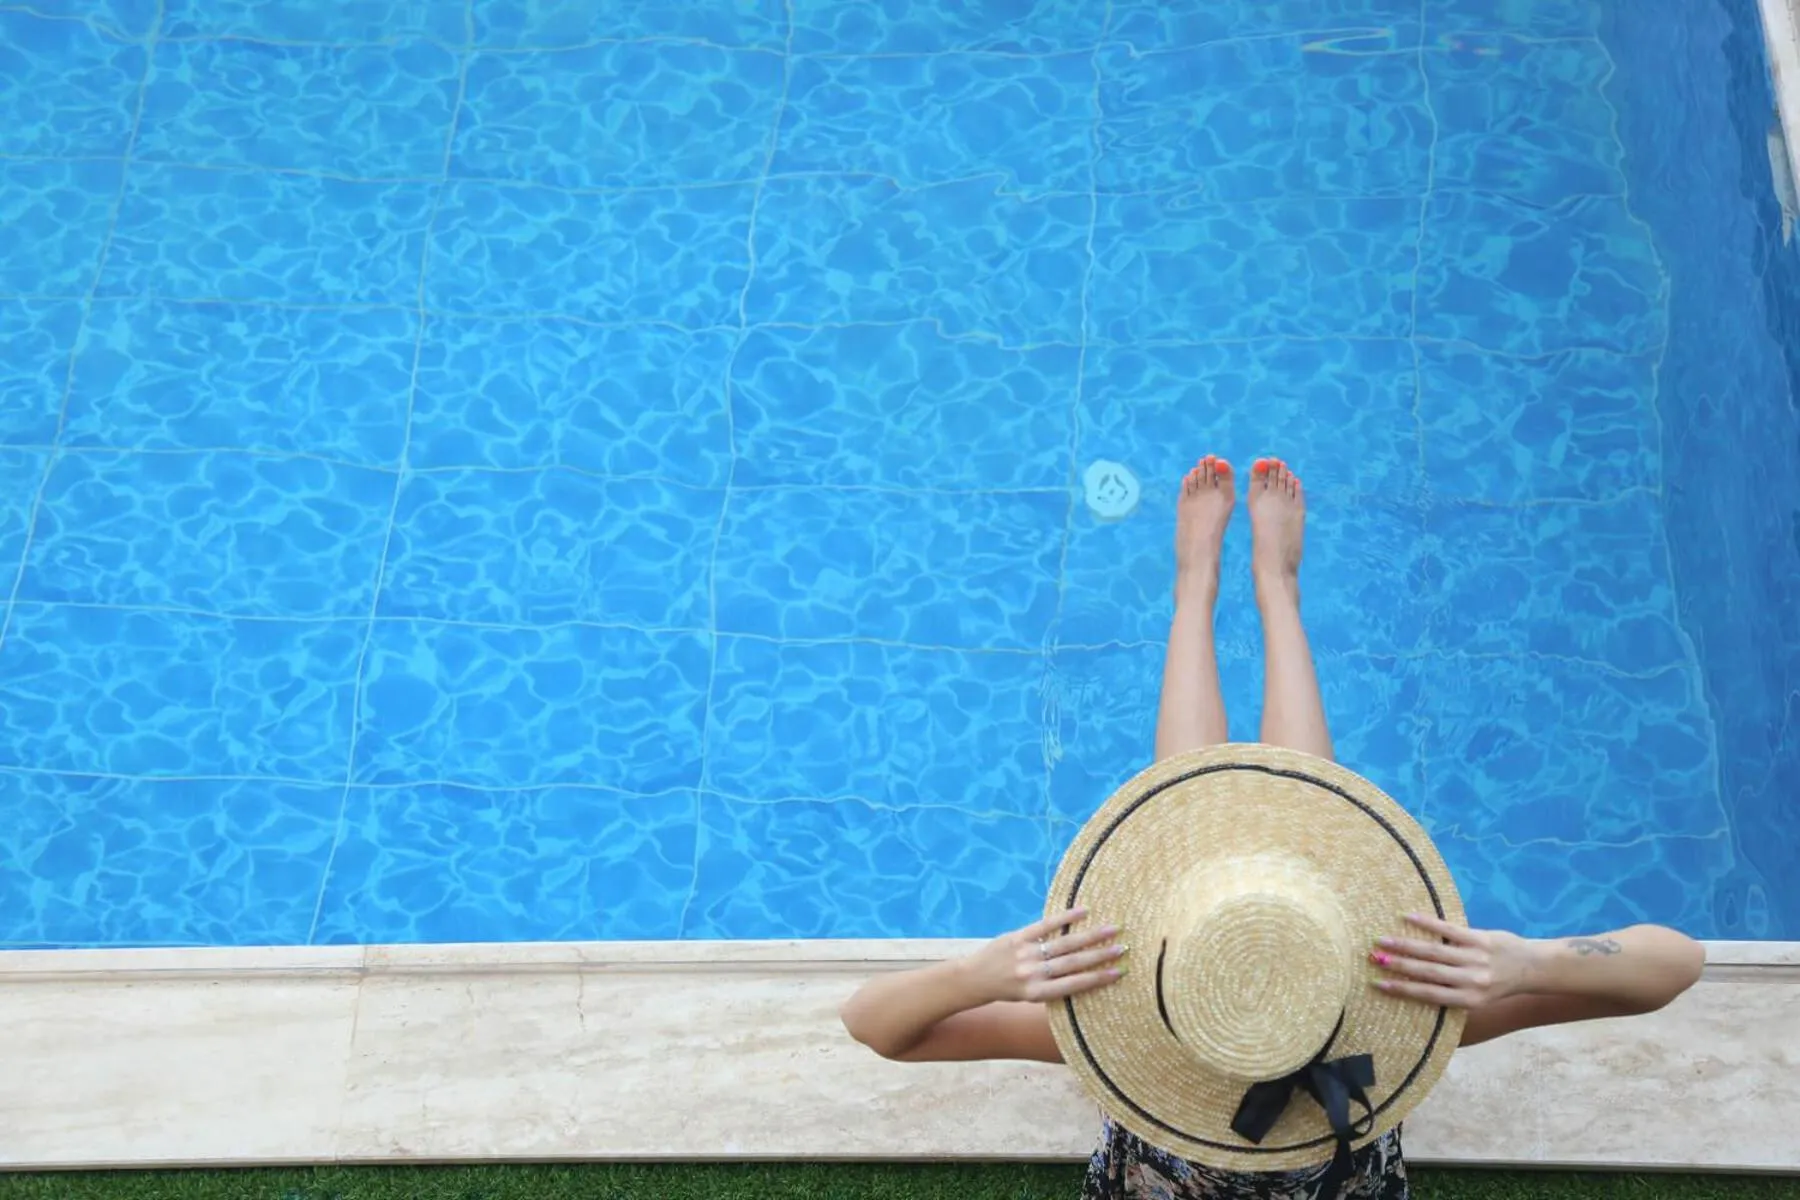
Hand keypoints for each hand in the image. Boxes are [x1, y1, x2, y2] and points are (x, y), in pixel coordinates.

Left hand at [961, 908, 1126, 1003]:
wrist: (973, 980)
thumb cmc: (1008, 991)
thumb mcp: (1031, 996)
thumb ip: (1054, 986)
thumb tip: (1087, 975)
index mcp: (1038, 993)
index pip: (1074, 985)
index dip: (1098, 979)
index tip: (1119, 972)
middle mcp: (1033, 974)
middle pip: (1073, 963)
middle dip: (1101, 956)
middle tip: (1123, 949)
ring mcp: (1025, 954)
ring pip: (1064, 944)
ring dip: (1091, 936)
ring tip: (1112, 930)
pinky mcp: (1017, 936)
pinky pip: (1044, 926)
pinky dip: (1065, 918)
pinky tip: (1083, 911)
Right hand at [1370, 913, 1539, 1007]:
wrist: (1533, 968)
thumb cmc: (1501, 985)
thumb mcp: (1479, 998)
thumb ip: (1452, 993)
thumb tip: (1415, 989)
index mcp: (1469, 1000)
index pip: (1429, 994)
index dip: (1402, 990)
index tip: (1378, 984)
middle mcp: (1471, 981)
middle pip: (1427, 972)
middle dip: (1398, 966)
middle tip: (1373, 959)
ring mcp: (1475, 958)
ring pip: (1434, 952)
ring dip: (1405, 946)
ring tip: (1383, 941)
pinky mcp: (1480, 938)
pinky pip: (1449, 930)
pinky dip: (1428, 924)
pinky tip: (1408, 917)